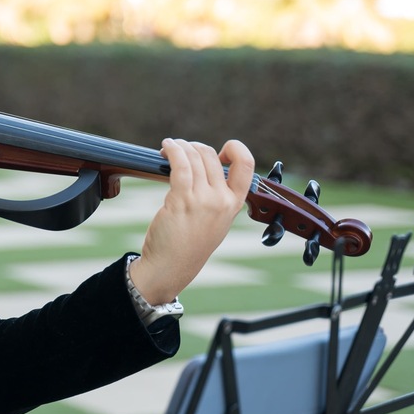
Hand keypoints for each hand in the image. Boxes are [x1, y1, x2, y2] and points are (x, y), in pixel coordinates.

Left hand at [131, 139, 255, 303]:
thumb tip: (204, 167)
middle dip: (194, 146)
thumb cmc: (188, 244)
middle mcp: (222, 201)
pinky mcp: (182, 201)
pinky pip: (180, 165)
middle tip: (180, 149)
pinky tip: (166, 148)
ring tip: (170, 146)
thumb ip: (216, 197)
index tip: (217, 151)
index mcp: (234, 204)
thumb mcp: (215, 220)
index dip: (235, 149)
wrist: (170, 267)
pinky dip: (173, 151)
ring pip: (194, 157)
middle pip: (211, 156)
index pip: (246, 165)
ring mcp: (203, 201)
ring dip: (180, 146)